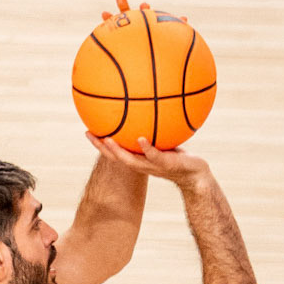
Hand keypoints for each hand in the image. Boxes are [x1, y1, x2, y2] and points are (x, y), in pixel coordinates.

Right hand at [87, 131, 210, 187]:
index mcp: (139, 159)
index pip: (115, 152)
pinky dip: (147, 148)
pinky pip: (154, 156)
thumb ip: (156, 129)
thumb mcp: (166, 141)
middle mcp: (142, 164)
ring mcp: (153, 165)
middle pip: (116, 157)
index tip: (88, 131)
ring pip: (131, 160)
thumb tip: (151, 107)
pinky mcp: (166, 164)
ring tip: (107, 140)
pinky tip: (141, 138)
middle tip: (89, 134)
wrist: (196, 175)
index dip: (100, 143)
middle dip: (101, 147)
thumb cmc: (180, 158)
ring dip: (118, 151)